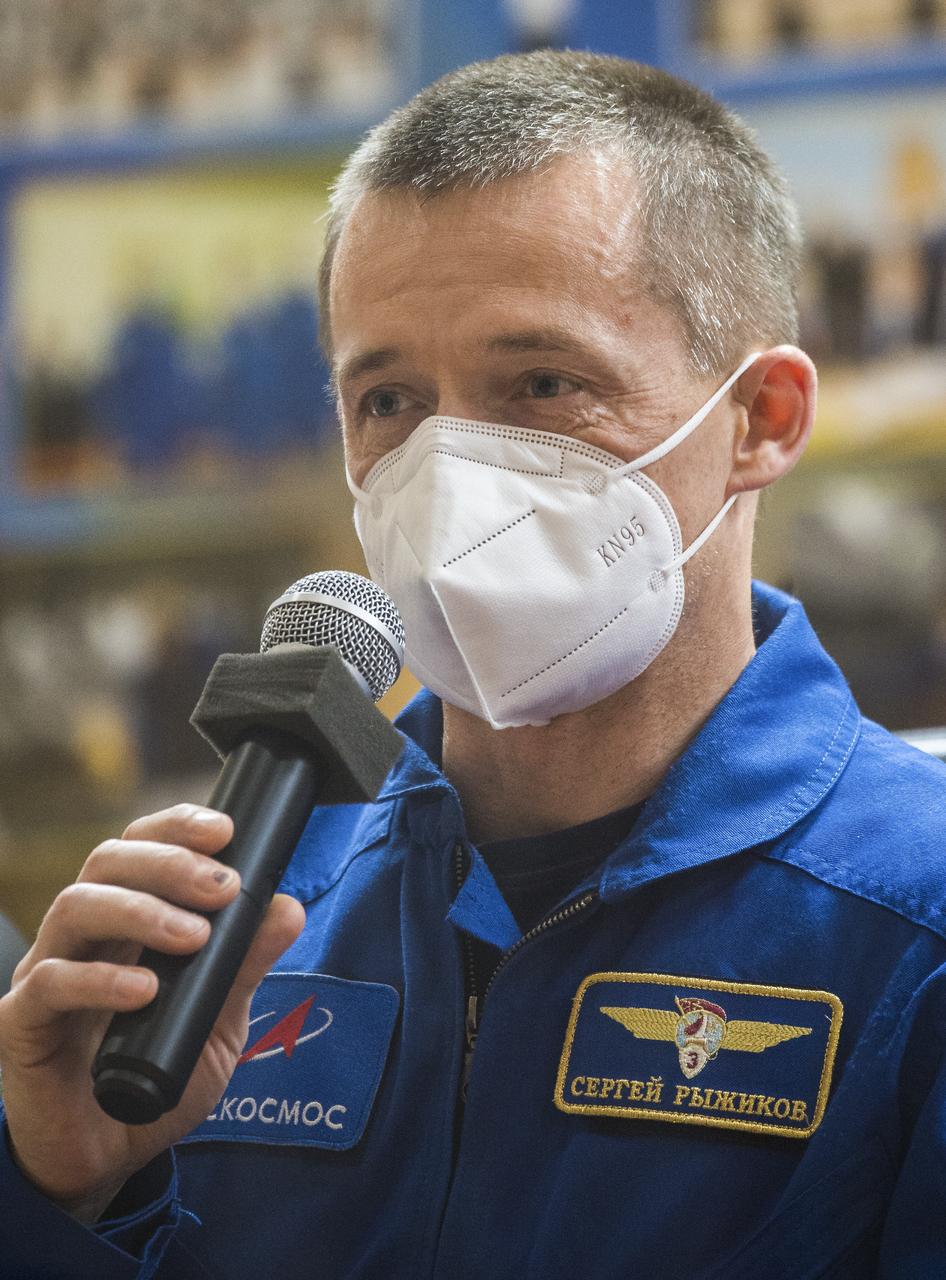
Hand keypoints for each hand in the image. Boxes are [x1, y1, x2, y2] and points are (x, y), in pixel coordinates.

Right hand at [0, 804, 305, 1221]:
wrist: (108, 1160)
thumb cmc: (158, 1075)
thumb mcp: (219, 1021)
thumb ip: (245, 966)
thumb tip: (288, 907)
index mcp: (125, 921)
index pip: (140, 848)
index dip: (177, 828)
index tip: (226, 831)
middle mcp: (82, 936)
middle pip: (107, 862)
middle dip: (169, 862)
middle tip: (222, 887)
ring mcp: (47, 974)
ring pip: (74, 906)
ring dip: (140, 910)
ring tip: (194, 937)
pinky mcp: (22, 1024)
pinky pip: (50, 985)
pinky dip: (99, 979)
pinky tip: (143, 990)